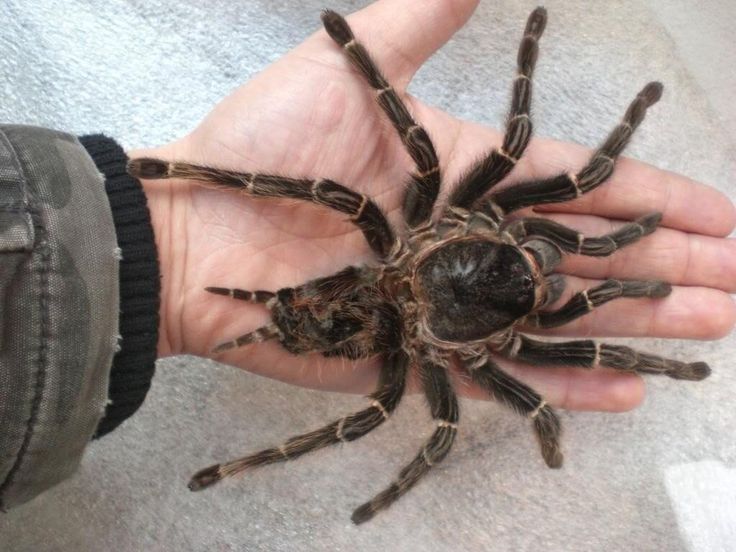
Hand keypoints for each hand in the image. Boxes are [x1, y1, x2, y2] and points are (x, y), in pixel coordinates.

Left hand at [131, 0, 735, 411]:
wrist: (198, 233)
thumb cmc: (266, 148)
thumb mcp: (353, 69)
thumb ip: (421, 19)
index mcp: (467, 175)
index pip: (579, 188)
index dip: (652, 197)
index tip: (721, 215)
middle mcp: (469, 241)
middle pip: (585, 256)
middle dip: (665, 266)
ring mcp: (448, 303)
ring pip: (558, 317)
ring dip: (634, 325)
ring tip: (709, 328)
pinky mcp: (418, 356)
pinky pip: (501, 375)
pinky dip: (560, 384)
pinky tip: (624, 387)